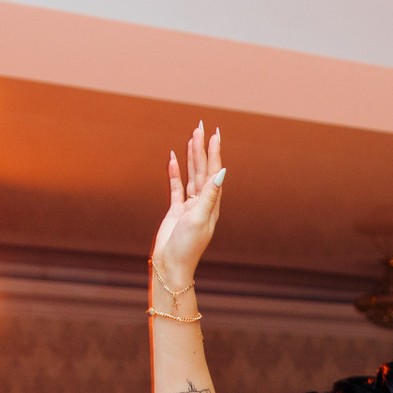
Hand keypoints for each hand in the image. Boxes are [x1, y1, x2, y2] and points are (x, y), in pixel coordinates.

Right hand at [152, 122, 223, 287]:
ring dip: (191, 157)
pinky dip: (175, 172)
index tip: (214, 134)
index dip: (214, 152)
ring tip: (191, 137)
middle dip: (202, 148)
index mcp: (212, 204)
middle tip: (200, 127)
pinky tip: (174, 158)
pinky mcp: (176, 211)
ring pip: (191, 176)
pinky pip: (176, 187)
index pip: (214, 172)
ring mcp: (189, 206)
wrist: (171, 266)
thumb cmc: (187, 246)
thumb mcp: (199, 218)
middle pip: (203, 170)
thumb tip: (221, 172)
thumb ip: (210, 195)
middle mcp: (203, 203)